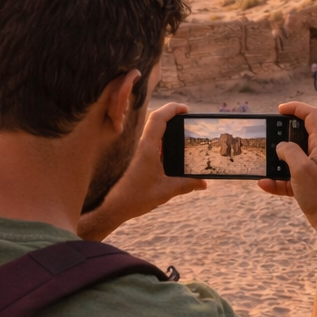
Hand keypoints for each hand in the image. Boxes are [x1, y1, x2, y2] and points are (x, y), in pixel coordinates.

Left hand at [78, 103, 204, 239]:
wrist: (112, 207)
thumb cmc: (135, 198)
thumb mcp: (166, 191)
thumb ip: (186, 185)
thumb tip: (204, 184)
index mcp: (147, 148)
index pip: (158, 118)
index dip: (172, 108)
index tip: (185, 109)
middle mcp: (140, 146)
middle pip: (154, 121)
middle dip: (170, 116)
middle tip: (185, 121)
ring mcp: (136, 152)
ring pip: (151, 132)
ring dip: (164, 130)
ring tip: (180, 137)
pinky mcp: (134, 159)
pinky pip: (148, 144)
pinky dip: (159, 143)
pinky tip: (168, 155)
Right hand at [257, 102, 316, 230]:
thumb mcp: (301, 169)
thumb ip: (289, 152)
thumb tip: (281, 146)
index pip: (312, 115)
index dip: (296, 108)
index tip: (279, 109)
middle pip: (302, 134)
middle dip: (284, 134)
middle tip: (270, 135)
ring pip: (295, 156)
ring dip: (279, 159)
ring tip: (265, 162)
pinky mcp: (313, 182)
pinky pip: (293, 175)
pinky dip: (280, 179)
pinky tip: (265, 184)